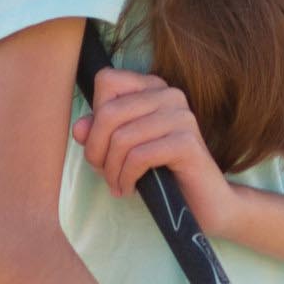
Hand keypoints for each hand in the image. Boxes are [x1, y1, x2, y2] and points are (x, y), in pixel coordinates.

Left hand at [77, 66, 244, 241]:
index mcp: (153, 88)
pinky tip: (129, 189)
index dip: (95, 117)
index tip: (101, 147)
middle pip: (109, 112)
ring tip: (117, 185)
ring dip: (111, 169)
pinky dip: (127, 177)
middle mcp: (169, 95)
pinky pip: (139, 157)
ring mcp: (181, 116)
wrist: (203, 202)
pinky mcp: (188, 142)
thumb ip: (98, 134)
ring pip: (122, 138)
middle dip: (96, 149)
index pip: (106, 81)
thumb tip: (79, 128)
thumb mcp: (122, 151)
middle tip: (103, 173)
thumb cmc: (160, 173)